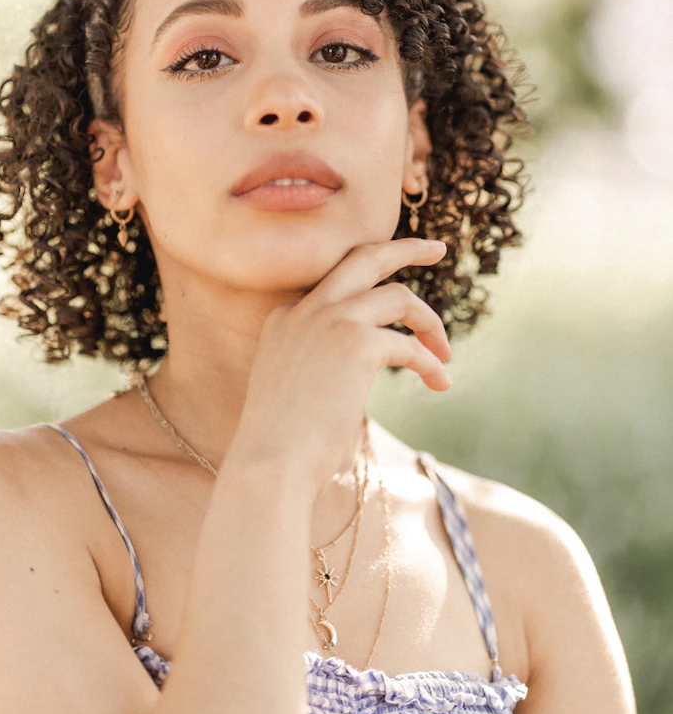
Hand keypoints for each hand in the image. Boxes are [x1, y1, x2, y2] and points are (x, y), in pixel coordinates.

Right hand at [228, 237, 450, 497]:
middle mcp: (305, 310)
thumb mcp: (296, 388)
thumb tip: (363, 368)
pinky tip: (440, 384)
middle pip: (363, 257)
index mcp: (284, 318)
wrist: (268, 465)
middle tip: (437, 248)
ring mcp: (330, 321)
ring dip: (428, 320)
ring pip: (396, 295)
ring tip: (444, 352)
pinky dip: (429, 363)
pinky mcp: (357, 343)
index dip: (372, 289)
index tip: (399, 303)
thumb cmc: (283, 444)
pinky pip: (409, 345)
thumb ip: (323, 364)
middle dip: (404, 248)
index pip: (336, 285)